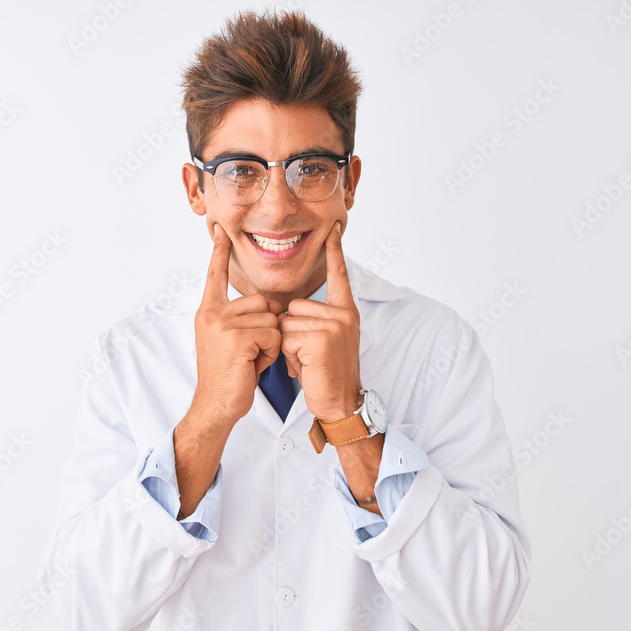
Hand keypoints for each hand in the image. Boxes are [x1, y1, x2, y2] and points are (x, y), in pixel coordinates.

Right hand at [190, 224, 282, 427]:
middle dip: (267, 327)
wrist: (217, 404)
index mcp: (208, 311)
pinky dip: (271, 352)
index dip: (220, 252)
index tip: (221, 229)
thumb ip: (242, 318)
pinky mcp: (236, 337)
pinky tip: (254, 365)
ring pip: (269, 317)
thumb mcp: (230, 340)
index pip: (215, 275)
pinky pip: (272, 333)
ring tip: (252, 359)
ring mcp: (222, 324)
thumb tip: (270, 307)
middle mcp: (211, 313)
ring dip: (270, 341)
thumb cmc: (229, 375)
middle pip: (260, 301)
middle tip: (251, 351)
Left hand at [279, 222, 360, 421]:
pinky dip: (289, 356)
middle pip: (294, 307)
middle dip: (291, 333)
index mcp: (345, 311)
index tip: (334, 227)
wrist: (340, 403)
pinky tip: (306, 367)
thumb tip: (285, 312)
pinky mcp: (322, 338)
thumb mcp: (324, 341)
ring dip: (289, 346)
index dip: (335, 252)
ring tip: (307, 362)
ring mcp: (335, 325)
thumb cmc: (326, 374)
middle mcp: (343, 314)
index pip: (338, 275)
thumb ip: (313, 321)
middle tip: (308, 355)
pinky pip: (287, 337)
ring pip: (287, 323)